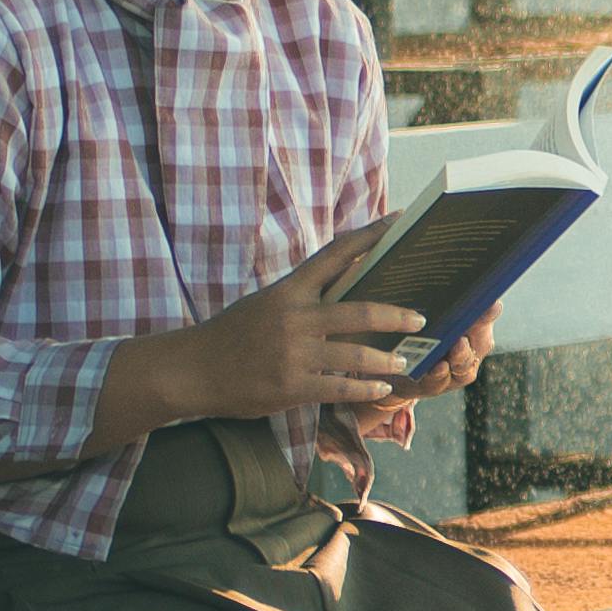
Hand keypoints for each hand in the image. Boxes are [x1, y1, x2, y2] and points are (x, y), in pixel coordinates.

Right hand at [150, 224, 423, 425]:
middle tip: (420, 316)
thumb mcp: (265, 303)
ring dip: (385, 359)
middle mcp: (293, 318)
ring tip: (403, 360)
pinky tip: (381, 389)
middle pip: (358, 311)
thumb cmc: (232, 335)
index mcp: (288, 291)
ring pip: (355, 355)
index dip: (368, 236)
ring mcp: (293, 354)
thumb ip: (302, 297)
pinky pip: (340, 388)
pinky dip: (365, 390)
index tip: (398, 221)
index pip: (334, 255)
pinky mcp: (290, 386)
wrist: (192, 370)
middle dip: (395, 314)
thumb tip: (342, 285)